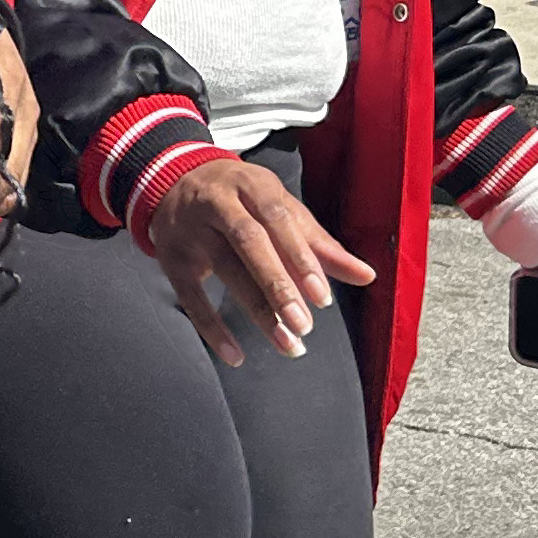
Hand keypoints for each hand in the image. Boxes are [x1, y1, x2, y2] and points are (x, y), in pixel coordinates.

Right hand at [144, 157, 374, 366]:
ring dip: (257, 311)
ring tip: (287, 344)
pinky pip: (190, 297)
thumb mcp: (279, 209)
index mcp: (251, 185)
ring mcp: (190, 229)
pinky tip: (236, 355)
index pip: (278, 219)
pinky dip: (212, 328)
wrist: (173, 181)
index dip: (300, 258)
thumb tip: (366, 276)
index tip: (322, 297)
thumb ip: (320, 244)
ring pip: (224, 270)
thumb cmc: (242, 200)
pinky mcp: (170, 258)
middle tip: (305, 326)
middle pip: (248, 242)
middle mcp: (217, 202)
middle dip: (278, 285)